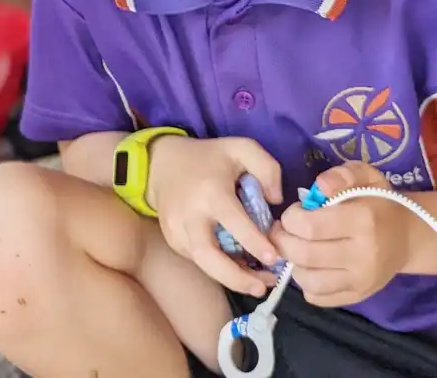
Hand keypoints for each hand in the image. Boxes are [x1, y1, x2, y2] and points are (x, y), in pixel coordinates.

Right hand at [147, 136, 283, 296]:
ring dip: (230, 278)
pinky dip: (218, 268)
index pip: (234, 223)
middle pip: (208, 256)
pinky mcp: (172, 239)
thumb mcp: (241, 148)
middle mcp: (190, 215)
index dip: (255, 243)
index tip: (274, 258)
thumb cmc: (208, 157)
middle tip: (262, 287)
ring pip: (202, 264)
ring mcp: (177, 229)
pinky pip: (197, 260)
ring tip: (256, 283)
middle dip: (236, 278)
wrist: (161, 163)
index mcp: (211, 192)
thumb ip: (267, 168)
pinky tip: (237, 267)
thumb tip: (275, 201)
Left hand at [272, 162, 408, 306]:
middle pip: (304, 254)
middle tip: (284, 230)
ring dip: (293, 263)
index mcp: (363, 221)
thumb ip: (342, 174)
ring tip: (297, 248)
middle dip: (283, 240)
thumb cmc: (379, 202)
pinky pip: (319, 297)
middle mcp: (364, 255)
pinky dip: (306, 284)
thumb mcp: (365, 176)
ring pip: (308, 281)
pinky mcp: (359, 296)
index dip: (291, 218)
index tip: (295, 212)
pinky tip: (310, 266)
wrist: (407, 236)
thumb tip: (320, 186)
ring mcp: (362, 280)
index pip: (309, 226)